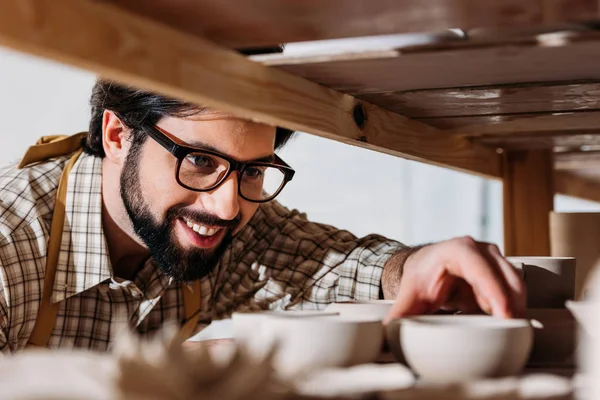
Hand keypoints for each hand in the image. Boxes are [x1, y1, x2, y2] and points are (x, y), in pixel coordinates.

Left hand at [383, 236, 525, 322]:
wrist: (426, 267)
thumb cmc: (421, 277)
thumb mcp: (410, 296)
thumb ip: (400, 315)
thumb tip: (388, 334)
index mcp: (457, 250)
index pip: (480, 268)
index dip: (494, 291)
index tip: (504, 315)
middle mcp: (480, 250)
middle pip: (505, 277)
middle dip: (511, 306)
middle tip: (512, 333)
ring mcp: (494, 259)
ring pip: (515, 284)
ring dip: (515, 308)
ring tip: (510, 333)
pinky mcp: (502, 271)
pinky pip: (516, 291)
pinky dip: (514, 308)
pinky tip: (507, 325)